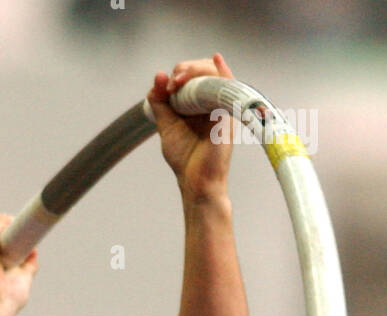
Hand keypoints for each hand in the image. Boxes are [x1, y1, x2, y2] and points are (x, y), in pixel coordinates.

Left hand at [147, 52, 234, 201]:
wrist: (196, 182)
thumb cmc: (186, 159)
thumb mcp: (167, 126)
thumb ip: (161, 105)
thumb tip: (157, 78)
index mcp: (198, 104)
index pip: (192, 76)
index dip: (179, 74)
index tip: (164, 86)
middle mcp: (212, 102)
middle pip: (205, 70)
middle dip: (186, 70)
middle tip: (171, 84)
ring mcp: (222, 107)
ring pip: (216, 75)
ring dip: (197, 70)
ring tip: (179, 80)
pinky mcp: (227, 115)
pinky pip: (229, 89)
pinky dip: (223, 73)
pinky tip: (217, 62)